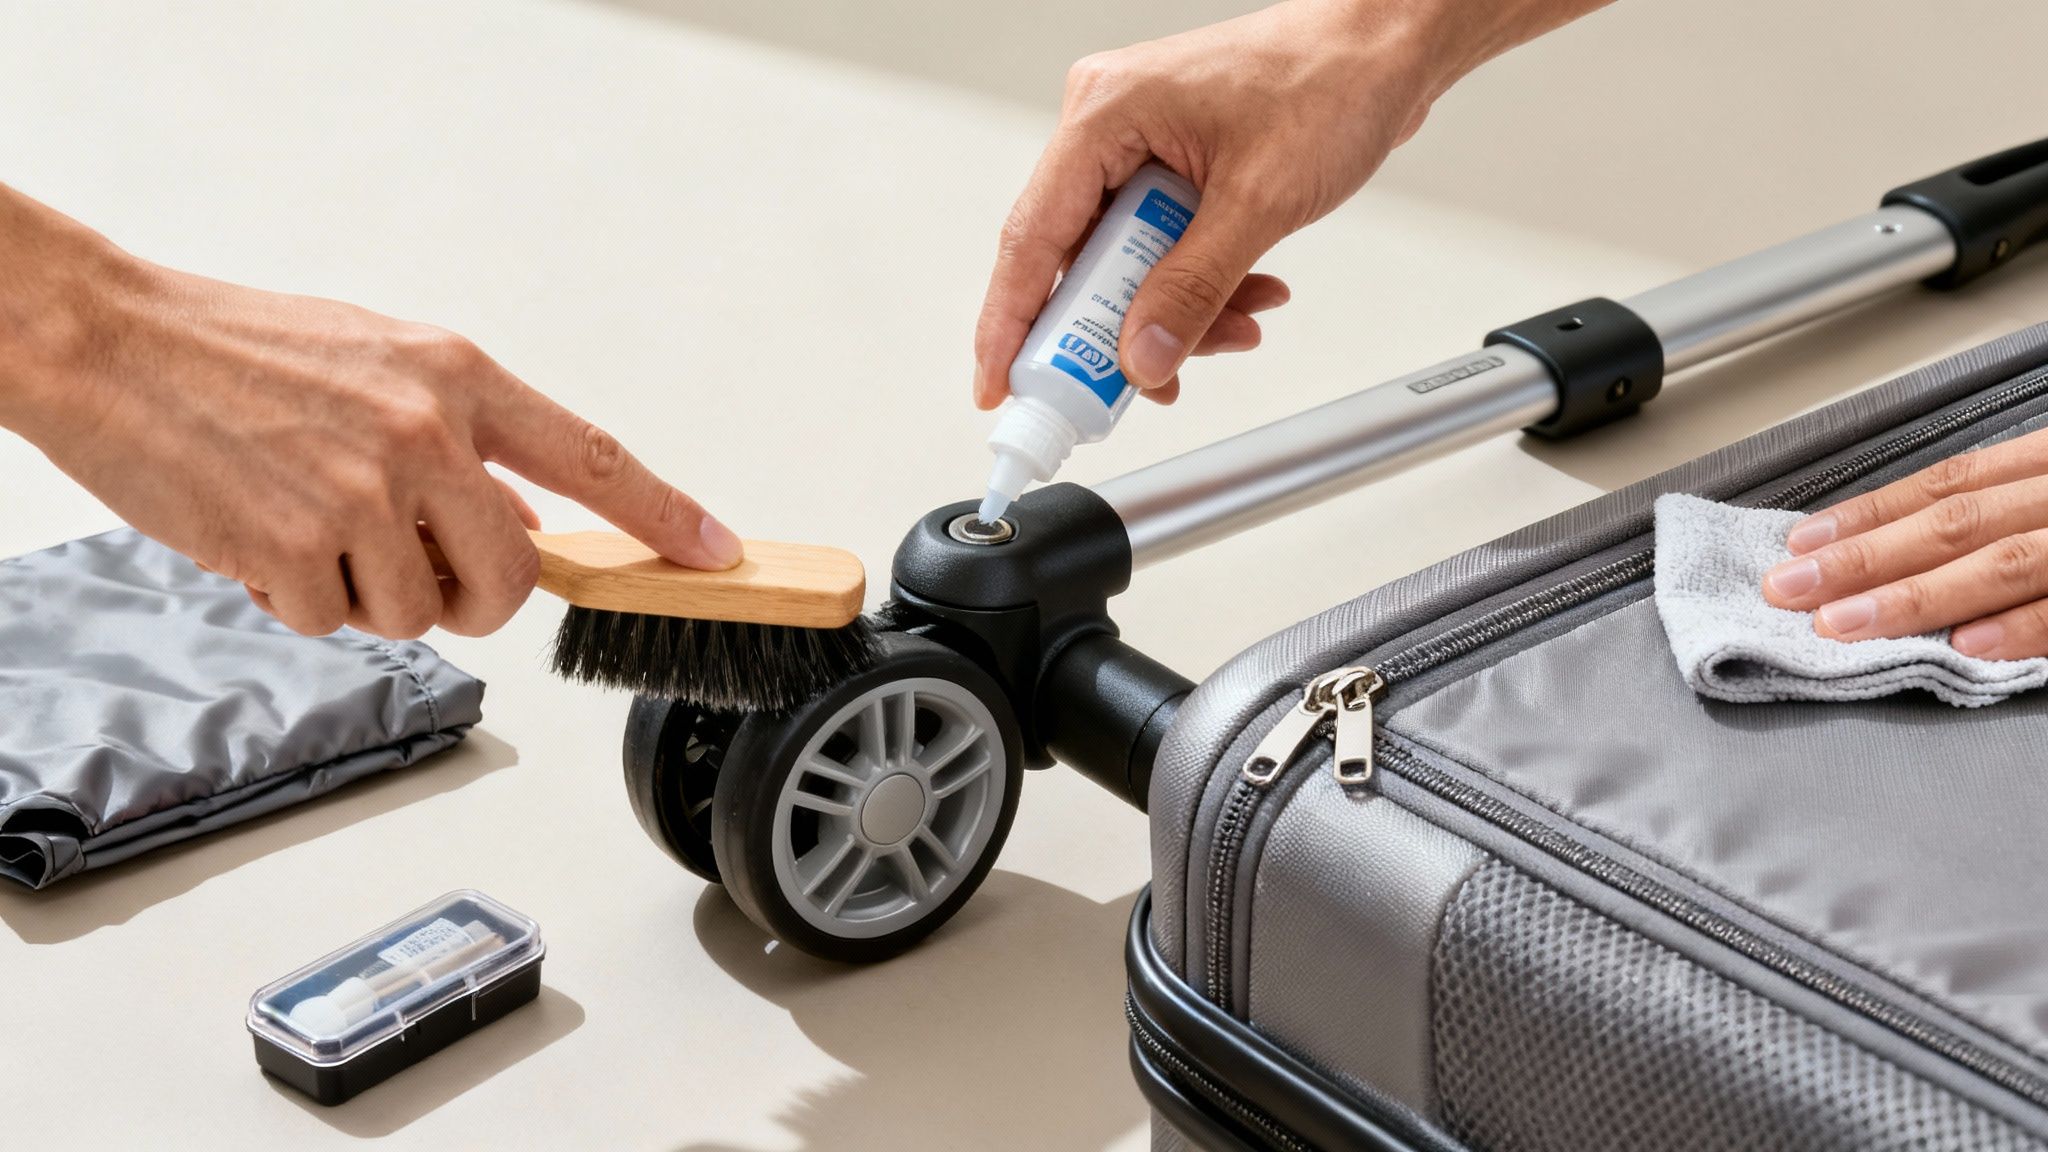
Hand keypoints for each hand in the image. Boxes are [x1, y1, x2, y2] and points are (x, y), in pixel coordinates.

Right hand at [0, 186, 738, 639]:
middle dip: (474, 595)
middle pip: (513, 576)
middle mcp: (424, 432)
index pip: (594, 456)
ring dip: (367, 593)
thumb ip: (463, 442)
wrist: (109, 341)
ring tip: (308, 522)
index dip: (666, 514)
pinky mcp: (293, 548)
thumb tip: (528, 523)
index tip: (717, 554)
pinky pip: (333, 621)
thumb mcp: (379, 365)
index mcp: (456, 376)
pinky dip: (298, 598)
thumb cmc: (239, 350)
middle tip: (417, 566)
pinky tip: (261, 534)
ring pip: (419, 612)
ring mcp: (361, 493)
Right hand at [972, 0, 1611, 408]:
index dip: (1010, 323)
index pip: (1033, 237)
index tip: (1001, 386)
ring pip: (1127, 264)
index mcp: (1104, 114)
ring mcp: (1140, 147)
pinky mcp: (1173, 167)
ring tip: (1236, 328)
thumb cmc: (1330, 81)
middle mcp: (1109, 127)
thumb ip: (1192, 290)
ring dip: (1175, 311)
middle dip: (1120, 327)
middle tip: (1142, 379)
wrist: (1388, 49)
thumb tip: (1141, 356)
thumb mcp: (1258, 202)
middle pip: (1079, 260)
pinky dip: (1199, 284)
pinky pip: (1162, 248)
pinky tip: (1250, 295)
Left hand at [1762, 428, 2047, 658]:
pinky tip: (1961, 646)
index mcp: (2044, 465)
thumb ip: (1989, 513)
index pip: (1944, 485)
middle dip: (1865, 559)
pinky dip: (2017, 627)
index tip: (1799, 544)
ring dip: (1915, 596)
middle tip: (1791, 590)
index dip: (1868, 516)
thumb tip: (1882, 545)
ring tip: (1845, 622)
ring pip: (2001, 563)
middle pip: (1954, 524)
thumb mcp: (2044, 494)